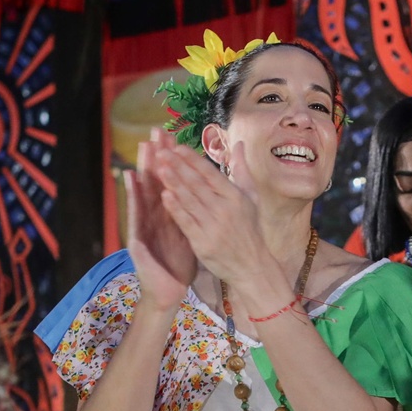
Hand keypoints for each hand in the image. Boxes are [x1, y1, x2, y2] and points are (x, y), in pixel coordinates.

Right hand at [125, 132, 197, 312]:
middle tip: (154, 133)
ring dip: (140, 171)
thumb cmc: (178, 261)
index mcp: (169, 213)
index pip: (170, 181)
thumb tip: (204, 188)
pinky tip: (130, 180)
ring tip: (141, 146)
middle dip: (154, 158)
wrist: (168, 291)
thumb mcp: (190, 231)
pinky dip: (133, 197)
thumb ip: (194, 208)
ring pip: (142, 194)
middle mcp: (154, 216)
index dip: (171, 160)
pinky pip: (135, 216)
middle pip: (154, 182)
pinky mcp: (137, 240)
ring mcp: (144, 227)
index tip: (173, 136)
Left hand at [151, 140, 281, 294]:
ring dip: (173, 183)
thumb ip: (242, 170)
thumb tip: (239, 144)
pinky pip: (187, 222)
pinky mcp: (203, 242)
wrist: (251, 266)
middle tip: (161, 152)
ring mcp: (214, 226)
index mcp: (235, 196)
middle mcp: (225, 209)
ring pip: (190, 201)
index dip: (193, 160)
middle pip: (197, 184)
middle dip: (178, 166)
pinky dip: (176, 209)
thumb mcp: (251, 198)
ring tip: (159, 169)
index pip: (210, 173)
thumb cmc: (250, 229)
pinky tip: (164, 196)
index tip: (177, 147)